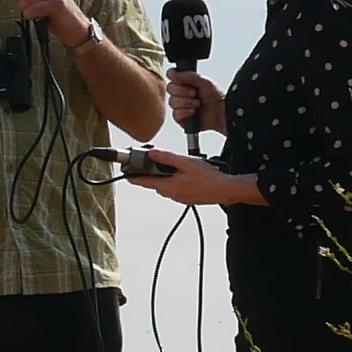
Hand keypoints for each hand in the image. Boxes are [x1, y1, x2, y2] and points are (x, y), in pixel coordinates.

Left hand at [119, 152, 243, 207]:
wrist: (226, 190)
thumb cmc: (209, 178)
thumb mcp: (186, 163)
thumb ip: (167, 158)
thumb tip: (152, 154)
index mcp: (169, 186)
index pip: (146, 182)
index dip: (134, 177)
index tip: (126, 175)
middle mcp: (172, 195)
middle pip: (156, 183)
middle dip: (155, 173)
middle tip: (158, 161)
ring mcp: (180, 198)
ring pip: (167, 185)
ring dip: (167, 176)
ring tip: (178, 166)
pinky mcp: (187, 198)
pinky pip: (176, 188)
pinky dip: (176, 181)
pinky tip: (187, 174)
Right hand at [163, 69, 222, 135]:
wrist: (222, 113)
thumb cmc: (217, 97)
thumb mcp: (203, 81)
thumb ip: (187, 75)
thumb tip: (172, 74)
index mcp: (186, 82)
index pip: (171, 75)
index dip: (175, 78)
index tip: (184, 80)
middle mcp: (181, 93)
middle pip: (170, 88)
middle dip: (183, 91)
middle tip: (195, 93)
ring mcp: (180, 106)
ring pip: (172, 101)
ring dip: (186, 102)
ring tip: (198, 103)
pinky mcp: (180, 118)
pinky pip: (175, 114)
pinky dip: (185, 112)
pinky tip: (194, 112)